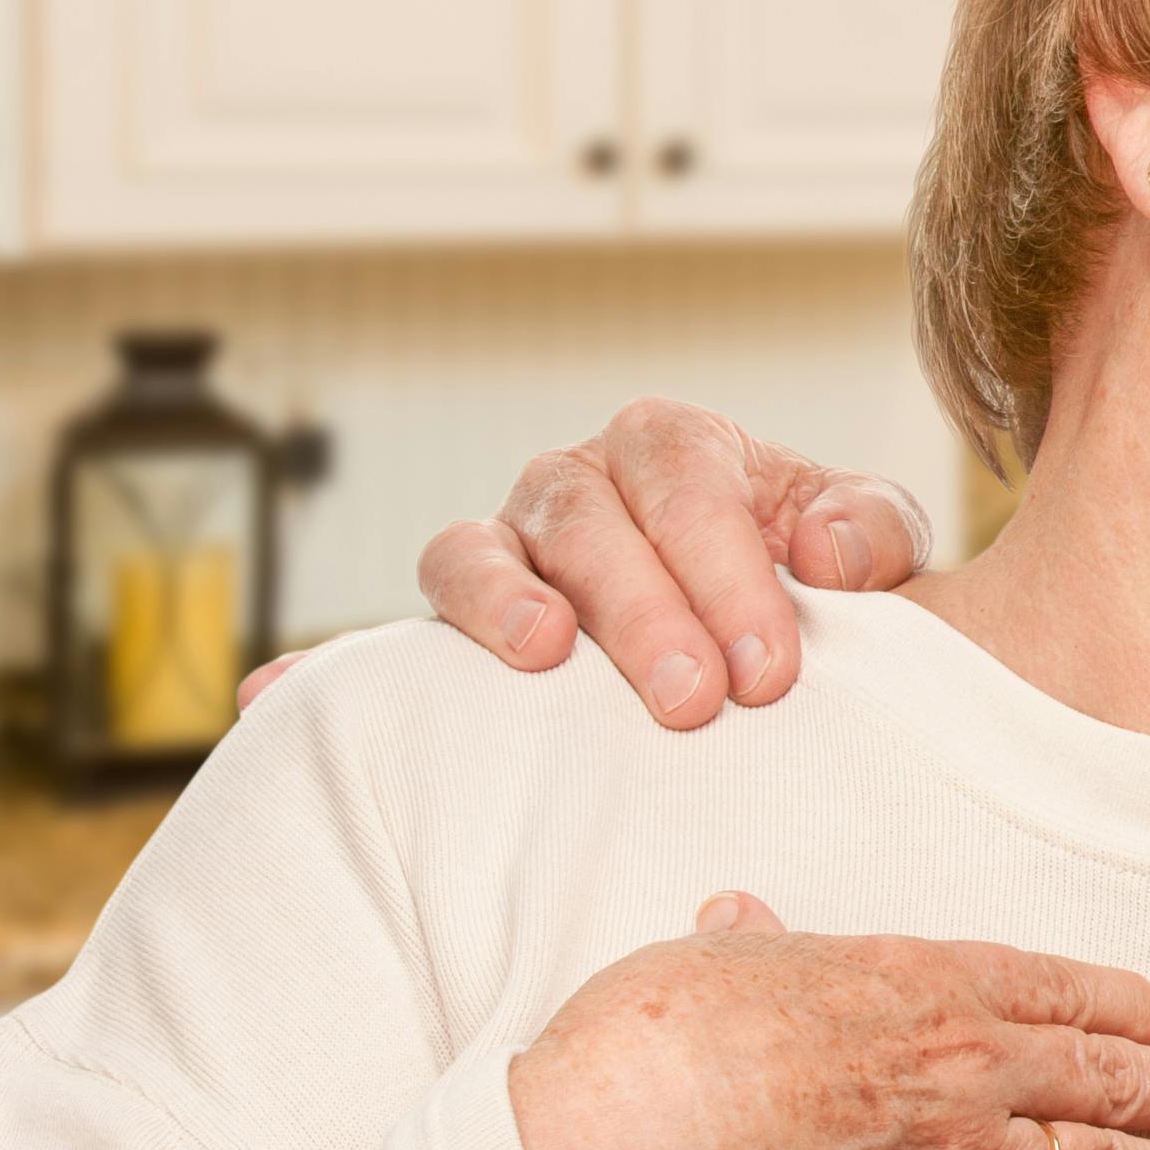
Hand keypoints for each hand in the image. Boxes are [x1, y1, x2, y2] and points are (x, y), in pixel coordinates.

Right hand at [247, 399, 932, 726]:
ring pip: (473, 557)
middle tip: (693, 701)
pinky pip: (375, 644)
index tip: (771, 671)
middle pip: (586, 525)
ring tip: (541, 661)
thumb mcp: (869, 549)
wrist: (771, 639)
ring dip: (498, 608)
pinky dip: (323, 667)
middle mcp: (575, 488)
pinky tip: (278, 699)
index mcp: (674, 449)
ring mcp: (504, 555)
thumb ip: (871, 532)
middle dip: (641, 609)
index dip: (728, 572)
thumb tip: (827, 550)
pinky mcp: (458, 633)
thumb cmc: (820, 584)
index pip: (687, 486)